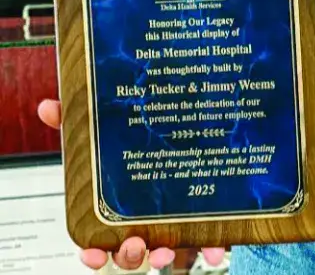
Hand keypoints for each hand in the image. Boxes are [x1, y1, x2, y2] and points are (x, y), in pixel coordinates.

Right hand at [37, 100, 226, 270]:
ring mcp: (169, 218)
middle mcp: (140, 218)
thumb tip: (48, 106)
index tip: (92, 253)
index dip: (92, 252)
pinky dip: (210, 246)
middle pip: (130, 251)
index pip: (97, 240)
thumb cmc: (129, 134)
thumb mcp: (102, 124)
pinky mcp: (198, 213)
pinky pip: (205, 237)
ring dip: (163, 256)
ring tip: (166, 250)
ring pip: (162, 250)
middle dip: (131, 256)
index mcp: (112, 206)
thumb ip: (74, 118)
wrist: (183, 116)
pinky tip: (216, 249)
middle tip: (135, 244)